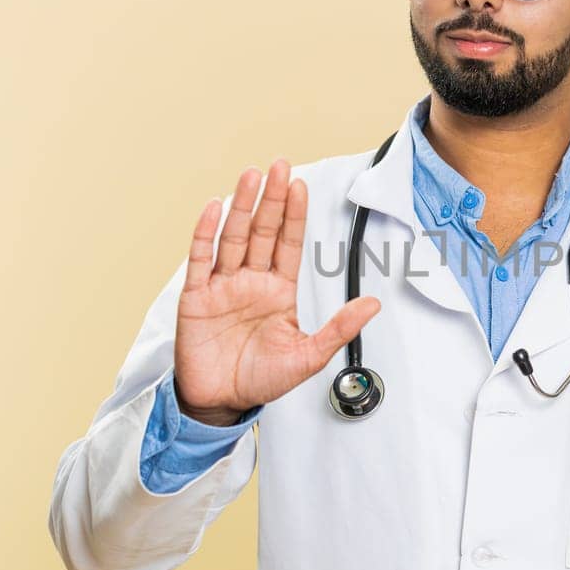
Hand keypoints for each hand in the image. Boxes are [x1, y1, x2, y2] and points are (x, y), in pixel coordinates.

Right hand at [173, 161, 380, 422]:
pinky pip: (201, 259)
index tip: (301, 186)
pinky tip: (215, 208)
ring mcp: (222, 286)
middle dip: (273, 199)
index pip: (289, 244)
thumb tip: (374, 304)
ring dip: (243, 206)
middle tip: (281, 166)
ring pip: (234, 237)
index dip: (295, 215)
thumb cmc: (261, 380)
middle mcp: (251, 282)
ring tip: (253, 176)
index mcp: (278, 291)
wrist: (221, 402)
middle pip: (263, 232)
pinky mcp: (196, 297)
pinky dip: (206, 232)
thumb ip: (339, 329)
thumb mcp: (308, 356)